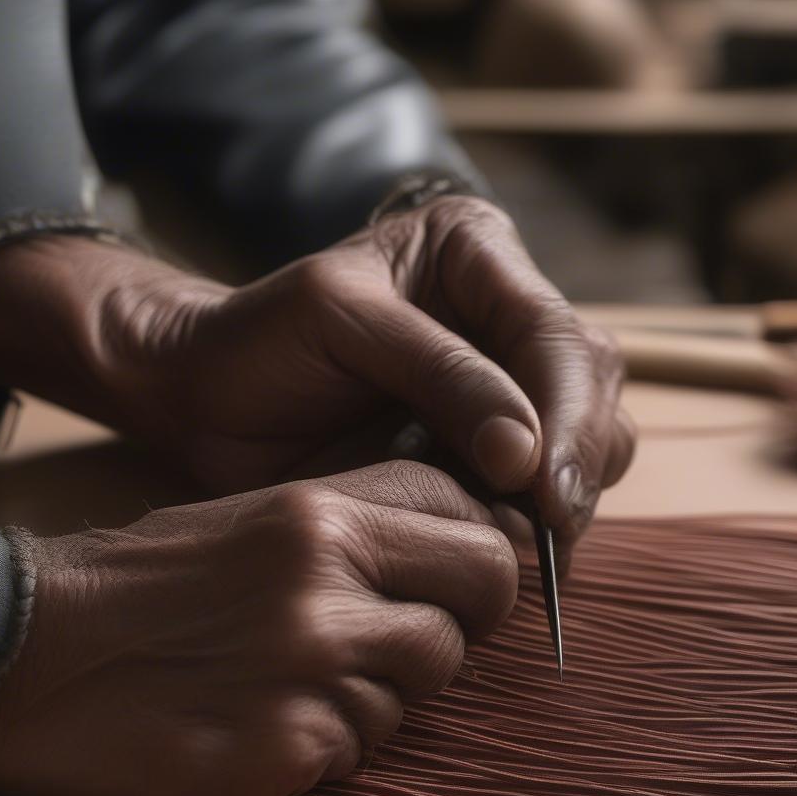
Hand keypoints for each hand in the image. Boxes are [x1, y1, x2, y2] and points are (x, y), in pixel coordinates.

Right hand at [0, 462, 516, 795]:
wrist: (21, 650)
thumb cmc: (134, 586)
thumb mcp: (245, 522)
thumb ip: (351, 531)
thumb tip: (445, 559)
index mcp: (318, 510)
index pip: (470, 514)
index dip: (476, 551)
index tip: (454, 579)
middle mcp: (328, 576)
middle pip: (480, 595)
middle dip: (452, 624)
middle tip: (394, 642)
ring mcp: (312, 663)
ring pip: (425, 684)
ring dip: (378, 694)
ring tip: (294, 686)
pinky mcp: (286, 745)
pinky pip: (361, 750)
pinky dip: (327, 745)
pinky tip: (259, 726)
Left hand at [97, 197, 633, 556]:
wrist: (205, 396)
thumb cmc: (256, 342)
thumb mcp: (336, 320)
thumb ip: (440, 372)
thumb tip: (526, 454)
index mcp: (473, 252)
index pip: (554, 333)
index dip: (563, 414)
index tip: (541, 486)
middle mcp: (500, 311)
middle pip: (591, 384)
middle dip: (578, 458)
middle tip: (548, 528)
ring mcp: (498, 382)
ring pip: (589, 434)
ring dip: (569, 492)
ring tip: (527, 540)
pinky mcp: (478, 445)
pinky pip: (539, 483)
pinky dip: (535, 518)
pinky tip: (505, 543)